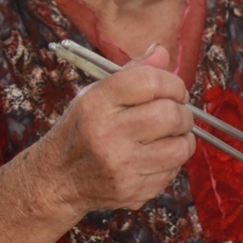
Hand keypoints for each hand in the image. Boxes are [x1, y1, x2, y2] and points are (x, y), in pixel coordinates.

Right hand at [47, 45, 196, 212]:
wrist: (58, 179)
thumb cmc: (82, 130)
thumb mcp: (96, 94)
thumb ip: (133, 72)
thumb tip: (163, 52)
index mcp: (97, 103)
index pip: (150, 82)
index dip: (173, 83)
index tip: (176, 90)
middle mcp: (107, 134)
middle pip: (169, 114)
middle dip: (183, 111)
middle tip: (177, 112)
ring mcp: (121, 166)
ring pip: (179, 147)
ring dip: (184, 138)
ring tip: (172, 134)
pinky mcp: (132, 190)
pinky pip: (172, 172)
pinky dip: (172, 161)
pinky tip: (156, 155)